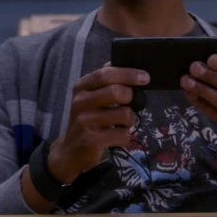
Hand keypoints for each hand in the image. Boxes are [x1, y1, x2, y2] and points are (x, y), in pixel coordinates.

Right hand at [48, 66, 148, 183]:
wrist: (71, 150)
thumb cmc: (88, 120)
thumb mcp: (91, 96)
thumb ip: (106, 81)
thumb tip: (124, 66)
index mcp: (82, 87)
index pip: (105, 74)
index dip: (128, 74)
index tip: (145, 77)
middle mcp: (80, 102)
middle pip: (116, 92)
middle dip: (132, 97)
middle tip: (133, 103)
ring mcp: (84, 121)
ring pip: (123, 114)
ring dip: (130, 119)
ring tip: (122, 123)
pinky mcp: (91, 140)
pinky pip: (122, 134)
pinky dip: (125, 136)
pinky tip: (117, 136)